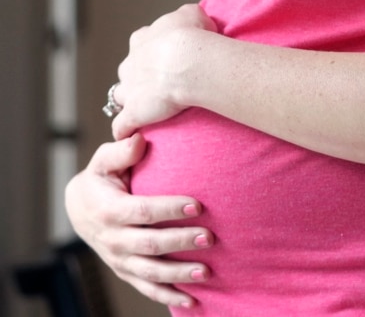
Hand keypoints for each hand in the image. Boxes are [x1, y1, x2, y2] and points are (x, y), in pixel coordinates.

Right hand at [65, 134, 214, 307]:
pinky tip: (193, 300)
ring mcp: (119, 259)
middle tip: (210, 237)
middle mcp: (112, 238)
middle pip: (149, 244)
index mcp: (109, 210)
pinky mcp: (126, 272)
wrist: (79, 210)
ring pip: (150, 271)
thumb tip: (140, 139)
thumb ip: (120, 151)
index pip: (142, 211)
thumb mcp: (103, 162)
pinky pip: (147, 288)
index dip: (169, 209)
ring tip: (206, 271)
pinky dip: (168, 296)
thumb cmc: (100, 181)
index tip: (198, 205)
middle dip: (180, 242)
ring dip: (179, 274)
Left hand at [111, 4, 217, 139]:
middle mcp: (130, 64)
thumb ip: (189, 16)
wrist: (187, 60)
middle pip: (128, 73)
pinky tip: (133, 138)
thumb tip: (194, 19)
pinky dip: (125, 132)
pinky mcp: (133, 114)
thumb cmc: (192, 36)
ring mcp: (130, 90)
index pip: (140, 45)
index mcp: (142, 41)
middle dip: (139, 80)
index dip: (151, 54)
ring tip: (146, 114)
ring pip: (121, 99)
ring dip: (131, 105)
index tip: (165, 59)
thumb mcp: (193, 15)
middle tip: (159, 87)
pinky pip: (122, 127)